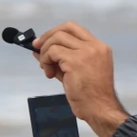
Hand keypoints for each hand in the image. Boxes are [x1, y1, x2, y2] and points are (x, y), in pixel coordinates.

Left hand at [34, 22, 129, 136]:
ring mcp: (86, 52)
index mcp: (98, 47)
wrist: (99, 108)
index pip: (74, 28)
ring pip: (56, 39)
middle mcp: (95, 46)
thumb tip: (37, 51)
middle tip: (37, 49)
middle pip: (64, 28)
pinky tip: (50, 74)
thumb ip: (58, 59)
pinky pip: (52, 52)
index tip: (43, 41)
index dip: (55, 32)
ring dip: (46, 53)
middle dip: (46, 37)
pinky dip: (46, 61)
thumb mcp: (73, 71)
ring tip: (47, 69)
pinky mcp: (76, 60)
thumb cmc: (89, 94)